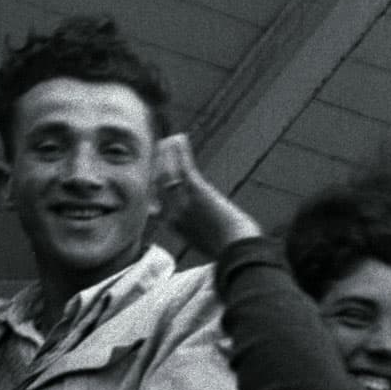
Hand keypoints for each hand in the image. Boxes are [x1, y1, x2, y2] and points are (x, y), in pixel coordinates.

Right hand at [155, 134, 260, 253]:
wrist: (236, 251)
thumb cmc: (229, 250)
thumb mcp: (207, 244)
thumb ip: (200, 234)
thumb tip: (209, 231)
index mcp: (175, 226)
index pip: (157, 202)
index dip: (154, 185)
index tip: (155, 172)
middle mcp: (173, 213)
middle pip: (157, 184)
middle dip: (157, 165)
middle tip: (158, 150)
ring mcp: (183, 202)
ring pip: (167, 173)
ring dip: (166, 154)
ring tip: (168, 140)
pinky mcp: (197, 191)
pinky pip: (183, 167)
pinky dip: (179, 151)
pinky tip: (180, 138)